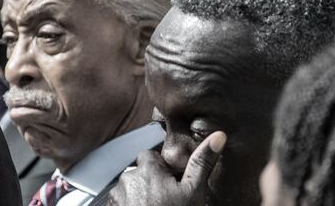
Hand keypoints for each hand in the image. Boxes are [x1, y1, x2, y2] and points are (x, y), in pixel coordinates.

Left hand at [107, 131, 225, 205]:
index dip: (162, 168)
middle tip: (165, 199)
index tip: (171, 182)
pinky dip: (130, 205)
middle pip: (139, 172)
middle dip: (150, 182)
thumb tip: (218, 136)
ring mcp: (117, 195)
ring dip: (138, 195)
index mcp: (148, 168)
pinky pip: (120, 202)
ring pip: (129, 188)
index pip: (151, 155)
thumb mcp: (193, 192)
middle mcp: (128, 178)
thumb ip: (201, 163)